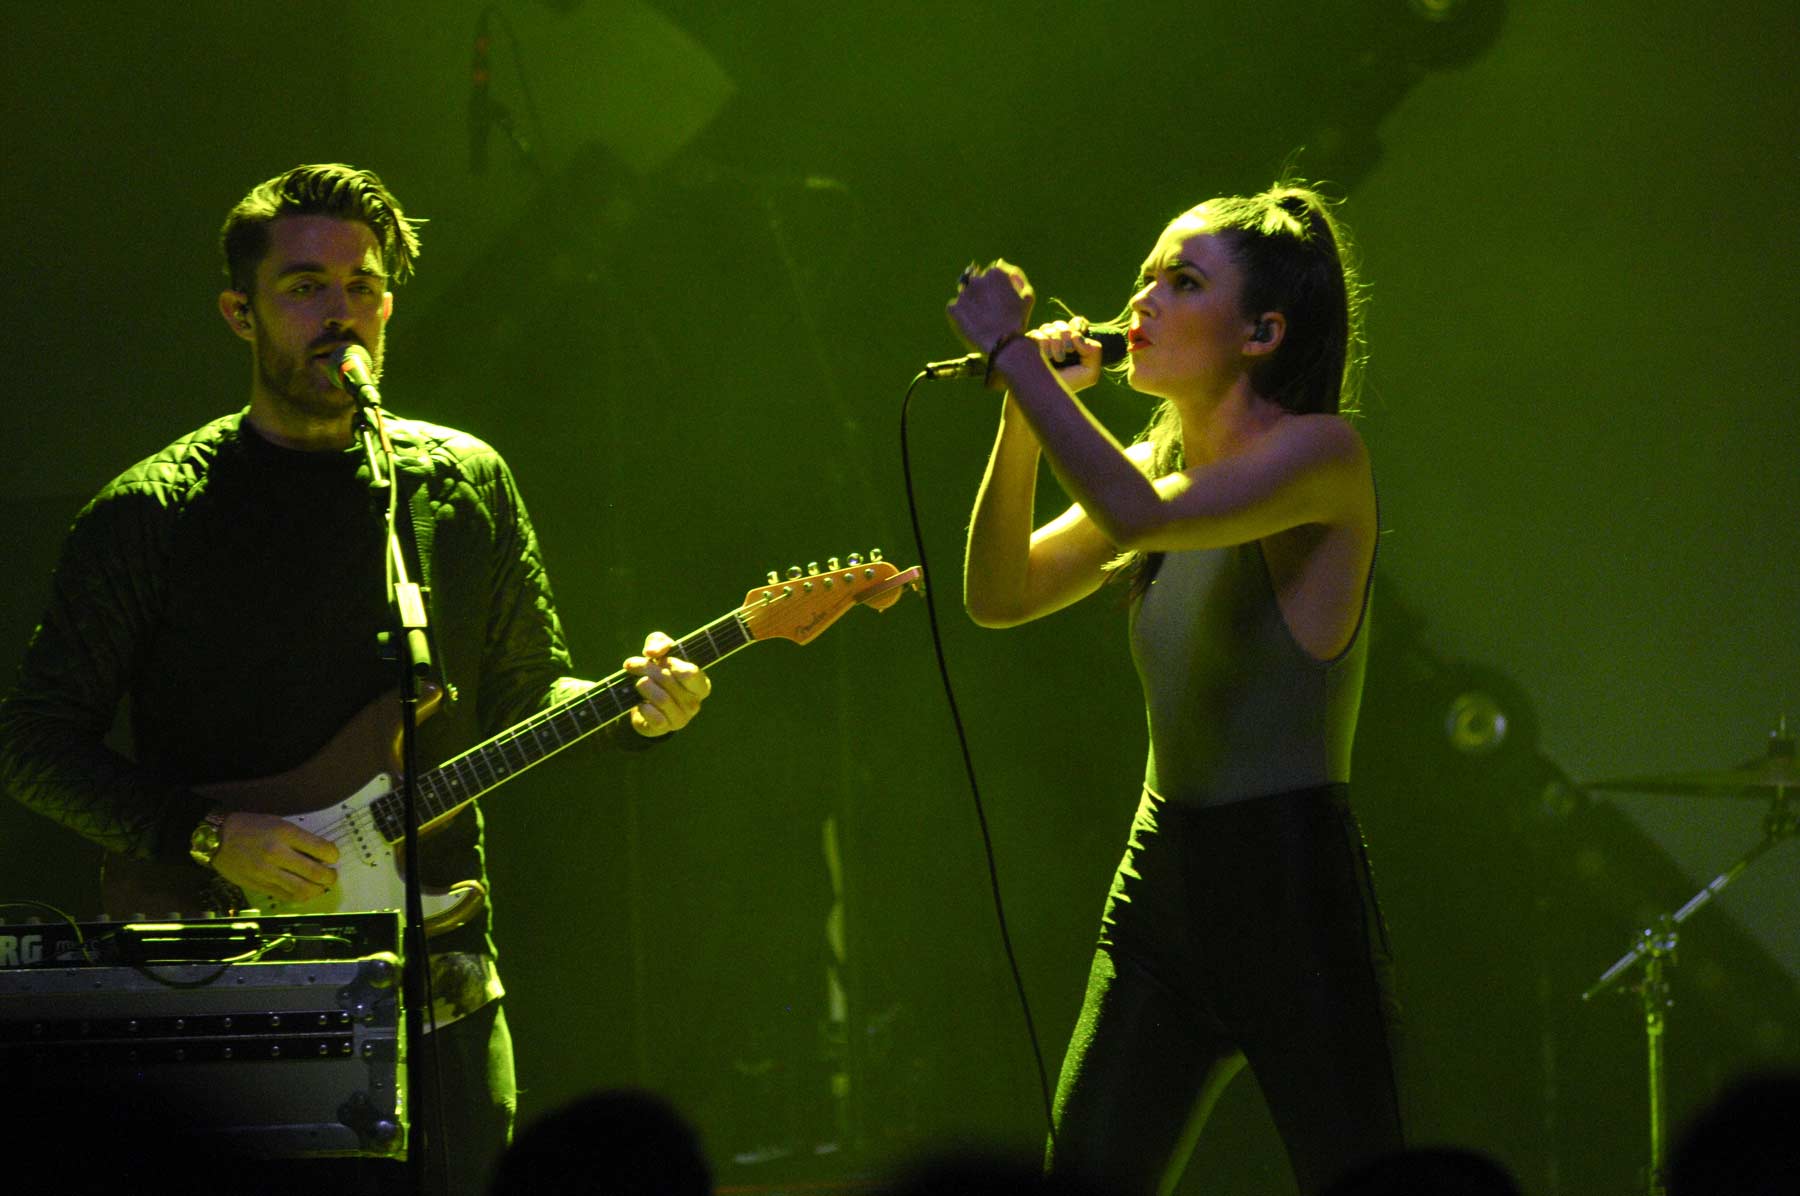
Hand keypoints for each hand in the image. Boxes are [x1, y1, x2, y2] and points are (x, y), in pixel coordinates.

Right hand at [211, 811, 338, 903]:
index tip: (333, 856)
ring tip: (321, 885)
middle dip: (329, 876)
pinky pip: (286, 896)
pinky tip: (305, 891)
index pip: (321, 848)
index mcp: (284, 833)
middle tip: (331, 875)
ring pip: (302, 889)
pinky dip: (301, 896)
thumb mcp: (278, 823)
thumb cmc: (251, 827)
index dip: (333, 855)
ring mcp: (267, 872)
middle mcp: (277, 853)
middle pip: (315, 872)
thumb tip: (321, 854)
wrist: (217, 839)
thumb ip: (299, 838)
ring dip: (318, 890)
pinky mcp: (259, 886)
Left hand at [624, 630, 710, 736]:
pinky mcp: (665, 729)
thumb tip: (652, 653)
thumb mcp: (661, 651)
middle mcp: (695, 703)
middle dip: (646, 669)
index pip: (690, 673)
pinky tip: (641, 702)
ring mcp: (682, 718)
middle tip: (632, 665)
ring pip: (662, 699)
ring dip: (643, 686)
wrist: (644, 703)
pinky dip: (643, 707)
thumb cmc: (658, 673)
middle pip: (668, 681)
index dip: (670, 663)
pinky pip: (654, 717)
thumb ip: (660, 643)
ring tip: (638, 683)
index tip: (658, 658)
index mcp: (701, 685)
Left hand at [946, 259, 1035, 357]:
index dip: (994, 289)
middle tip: (987, 313)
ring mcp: (963, 293)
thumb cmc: (1017, 322)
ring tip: (980, 321)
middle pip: (976, 284)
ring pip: (965, 297)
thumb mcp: (1027, 297)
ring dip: (970, 305)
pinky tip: (972, 326)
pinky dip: (960, 316)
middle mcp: (977, 279)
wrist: (1003, 345)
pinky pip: (955, 309)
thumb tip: (1003, 267)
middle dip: (980, 295)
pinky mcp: (953, 308)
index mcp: (995, 273)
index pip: (990, 274)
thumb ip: (1018, 278)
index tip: (997, 302)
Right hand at [1029, 317, 1103, 391]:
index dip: (1079, 324)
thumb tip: (1077, 336)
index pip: (1076, 323)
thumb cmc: (1066, 387)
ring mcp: (1040, 342)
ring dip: (1057, 343)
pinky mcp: (1026, 345)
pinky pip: (1038, 334)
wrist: (1044, 396)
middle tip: (1069, 353)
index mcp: (1070, 345)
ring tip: (1057, 360)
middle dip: (1068, 336)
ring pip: (1050, 328)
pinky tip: (1046, 357)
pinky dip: (1044, 343)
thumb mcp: (1090, 373)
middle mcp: (1054, 341)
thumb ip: (1095, 352)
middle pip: (1063, 325)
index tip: (1079, 333)